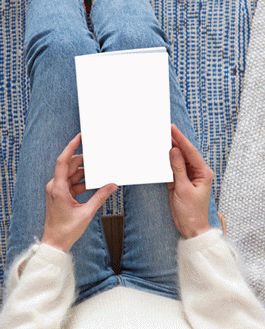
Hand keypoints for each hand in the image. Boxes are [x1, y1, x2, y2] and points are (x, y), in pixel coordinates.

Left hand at [41, 133, 117, 251]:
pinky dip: (82, 182)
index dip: (71, 147)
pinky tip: (93, 184)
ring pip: (72, 175)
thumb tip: (112, 185)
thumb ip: (100, 196)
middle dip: (84, 162)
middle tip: (98, 159)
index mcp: (58, 188)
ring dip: (84, 174)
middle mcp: (55, 186)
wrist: (55, 243)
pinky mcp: (60, 194)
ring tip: (99, 173)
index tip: (80, 137)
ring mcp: (57, 190)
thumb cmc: (66, 230)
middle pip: (70, 166)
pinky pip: (72, 183)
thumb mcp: (87, 212)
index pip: (63, 161)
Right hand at [167, 124, 212, 238]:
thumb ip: (178, 169)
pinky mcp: (180, 181)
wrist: (190, 227)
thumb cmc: (191, 211)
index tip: (173, 129)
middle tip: (166, 129)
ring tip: (162, 138)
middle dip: (176, 142)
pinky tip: (161, 154)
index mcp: (203, 172)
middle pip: (185, 153)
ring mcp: (188, 176)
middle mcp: (197, 172)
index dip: (181, 140)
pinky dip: (167, 162)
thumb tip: (174, 151)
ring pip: (179, 160)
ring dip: (171, 150)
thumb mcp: (183, 189)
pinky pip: (173, 168)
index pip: (191, 152)